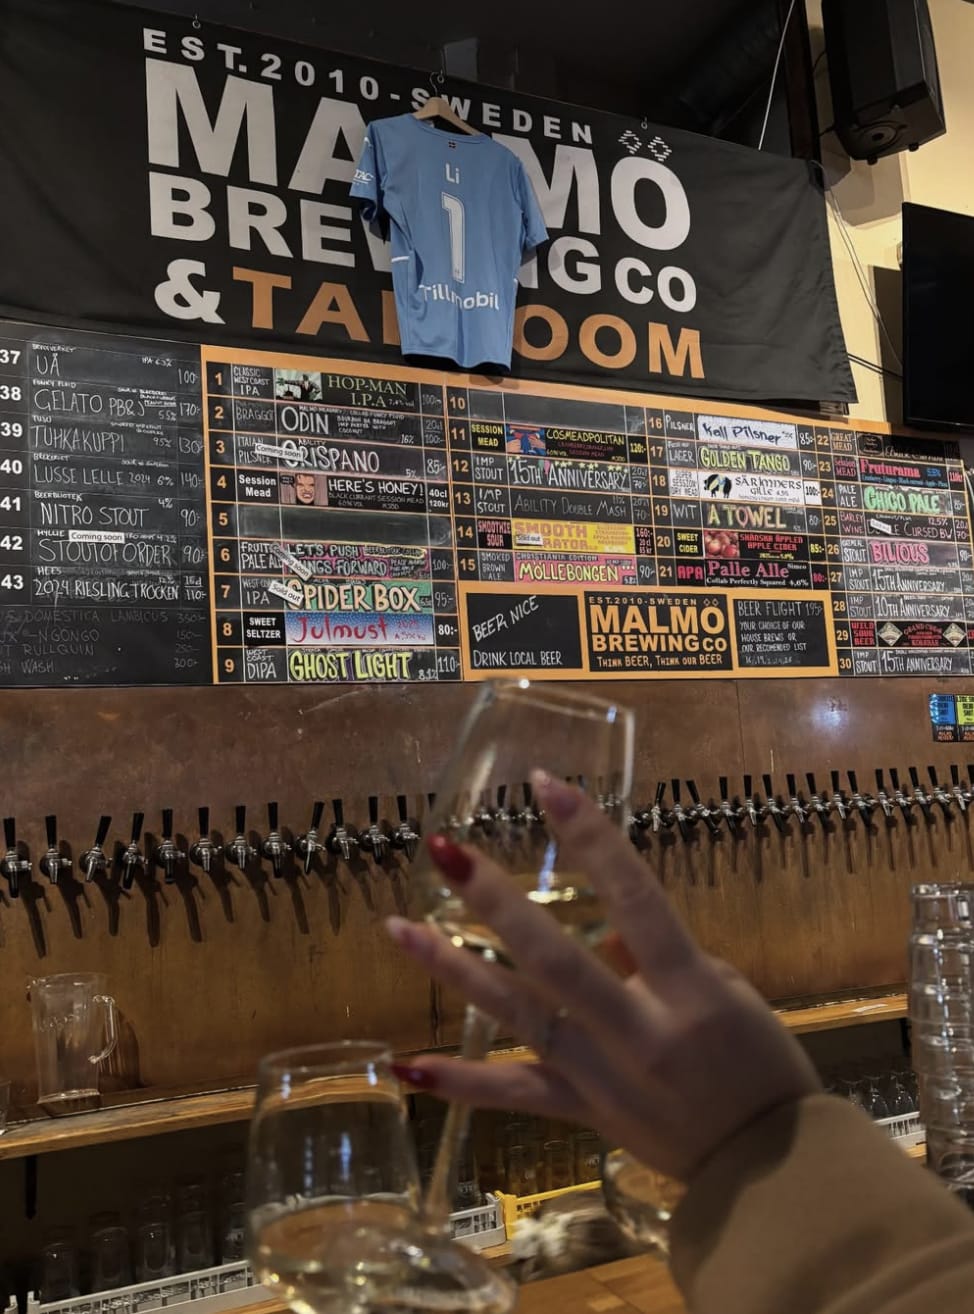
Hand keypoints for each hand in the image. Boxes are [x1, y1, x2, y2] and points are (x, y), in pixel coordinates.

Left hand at [387, 773, 818, 1183]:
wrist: (775, 1174)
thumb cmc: (763, 1065)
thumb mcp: (728, 991)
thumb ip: (658, 955)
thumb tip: (603, 930)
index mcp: (688, 987)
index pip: (636, 897)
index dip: (592, 839)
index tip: (546, 786)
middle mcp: (637, 1029)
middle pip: (555, 958)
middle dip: (496, 901)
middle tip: (443, 851)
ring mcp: (601, 1074)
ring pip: (518, 1014)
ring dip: (454, 969)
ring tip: (398, 927)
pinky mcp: (582, 1113)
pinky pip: (513, 1095)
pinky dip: (459, 1083)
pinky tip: (405, 1066)